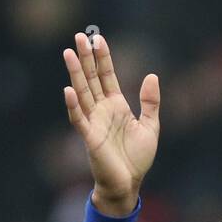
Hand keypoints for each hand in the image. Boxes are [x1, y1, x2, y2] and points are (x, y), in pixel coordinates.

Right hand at [62, 32, 159, 215]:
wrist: (129, 184)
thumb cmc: (137, 159)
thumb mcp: (150, 127)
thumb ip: (150, 102)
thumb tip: (152, 75)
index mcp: (116, 105)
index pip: (107, 76)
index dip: (103, 58)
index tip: (99, 39)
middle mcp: (102, 110)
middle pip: (91, 79)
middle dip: (86, 58)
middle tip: (79, 36)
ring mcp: (94, 122)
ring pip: (82, 93)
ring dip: (76, 74)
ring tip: (69, 53)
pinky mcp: (90, 138)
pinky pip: (79, 119)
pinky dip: (73, 105)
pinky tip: (68, 90)